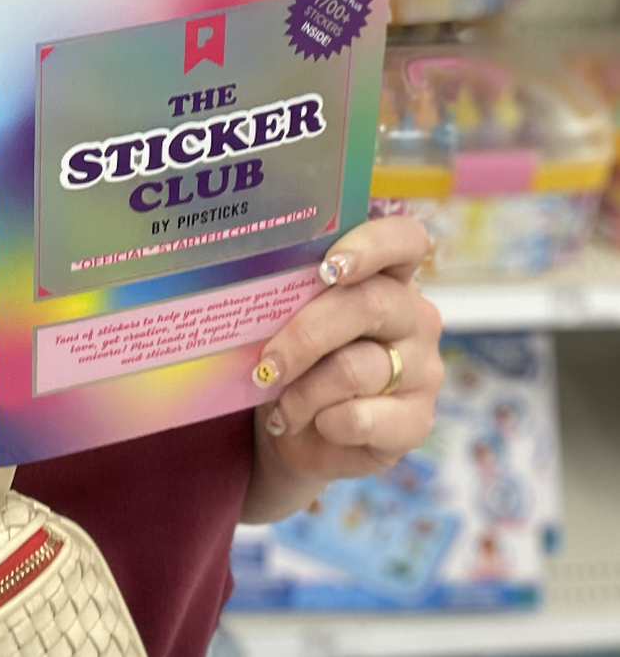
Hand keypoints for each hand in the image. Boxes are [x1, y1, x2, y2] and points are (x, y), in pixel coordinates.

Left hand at [241, 216, 442, 522]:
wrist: (300, 435)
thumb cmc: (296, 362)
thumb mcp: (291, 322)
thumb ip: (293, 295)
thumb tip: (253, 282)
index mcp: (388, 277)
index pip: (405, 240)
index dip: (372, 246)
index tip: (329, 266)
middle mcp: (415, 317)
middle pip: (369, 305)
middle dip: (306, 334)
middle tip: (266, 363)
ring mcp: (423, 369)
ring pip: (356, 368)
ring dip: (304, 390)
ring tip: (279, 403)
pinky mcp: (418, 420)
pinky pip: (362, 418)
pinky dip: (323, 422)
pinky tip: (311, 424)